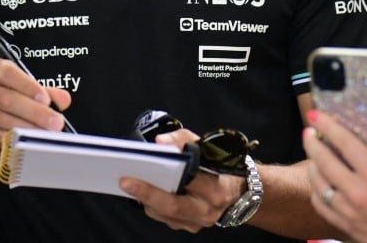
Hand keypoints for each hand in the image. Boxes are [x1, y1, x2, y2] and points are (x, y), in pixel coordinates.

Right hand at [0, 58, 70, 169]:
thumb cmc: (3, 109)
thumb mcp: (26, 95)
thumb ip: (46, 94)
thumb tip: (64, 99)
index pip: (7, 72)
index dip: (28, 86)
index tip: (46, 100)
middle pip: (7, 98)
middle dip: (36, 112)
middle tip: (56, 123)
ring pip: (3, 118)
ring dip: (29, 127)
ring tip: (47, 133)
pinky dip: (14, 138)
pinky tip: (27, 141)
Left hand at [120, 128, 244, 232]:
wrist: (240, 191)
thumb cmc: (224, 166)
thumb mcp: (209, 146)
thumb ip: (184, 139)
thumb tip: (160, 142)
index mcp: (216, 187)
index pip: (186, 181)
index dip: (161, 178)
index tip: (137, 172)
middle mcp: (208, 209)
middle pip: (171, 206)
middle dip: (146, 194)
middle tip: (126, 182)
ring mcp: (199, 221)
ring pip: (165, 215)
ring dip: (147, 200)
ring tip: (133, 186)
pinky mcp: (192, 227)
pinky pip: (167, 219)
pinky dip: (155, 206)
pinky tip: (147, 194)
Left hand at [303, 108, 366, 242]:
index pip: (344, 143)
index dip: (327, 125)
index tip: (316, 114)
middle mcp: (357, 193)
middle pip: (323, 162)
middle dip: (311, 143)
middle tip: (308, 131)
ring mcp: (348, 211)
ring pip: (318, 184)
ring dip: (312, 165)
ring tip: (313, 154)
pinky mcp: (345, 226)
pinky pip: (321, 206)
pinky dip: (316, 190)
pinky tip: (319, 182)